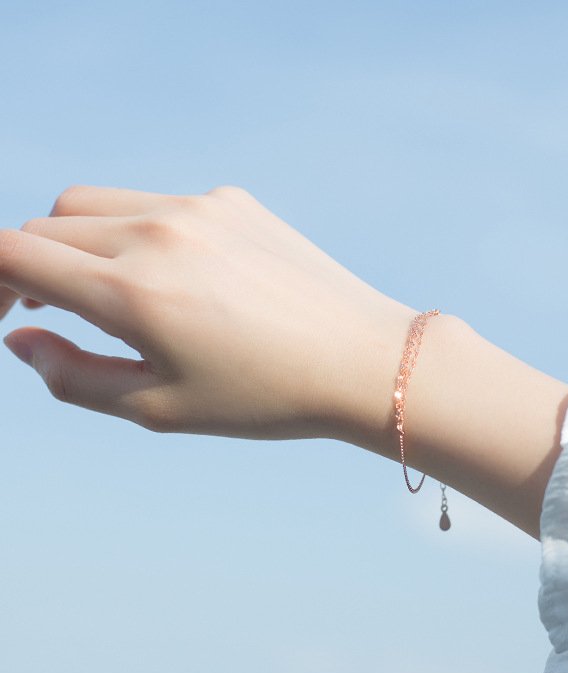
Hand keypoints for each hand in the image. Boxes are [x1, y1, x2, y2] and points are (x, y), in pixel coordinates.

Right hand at [0, 185, 417, 439]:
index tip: (9, 317)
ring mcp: (199, 207)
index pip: (12, 255)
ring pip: (99, 204)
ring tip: (111, 293)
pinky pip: (159, 203)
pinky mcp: (233, 200)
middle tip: (53, 312)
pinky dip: (142, 233)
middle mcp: (159, 231)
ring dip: (83, 242)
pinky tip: (180, 278)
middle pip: (49, 224)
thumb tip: (20, 340)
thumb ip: (74, 377)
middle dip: (33, 266)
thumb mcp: (161, 408)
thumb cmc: (265, 397)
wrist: (362, 360)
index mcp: (133, 289)